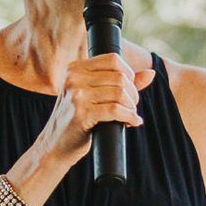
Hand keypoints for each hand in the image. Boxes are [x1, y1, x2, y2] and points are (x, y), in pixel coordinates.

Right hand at [36, 53, 155, 165]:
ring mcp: (76, 96)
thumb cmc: (77, 120)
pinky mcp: (81, 114)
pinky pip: (116, 110)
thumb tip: (151, 73)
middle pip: (119, 77)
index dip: (129, 73)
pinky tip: (132, 123)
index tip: (130, 89)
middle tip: (132, 107)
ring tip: (130, 116)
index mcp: (75, 69)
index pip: (113, 59)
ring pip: (120, 93)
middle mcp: (73, 78)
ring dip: (131, 107)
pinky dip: (129, 117)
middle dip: (133, 94)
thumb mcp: (94, 96)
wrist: (55, 146)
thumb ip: (120, 83)